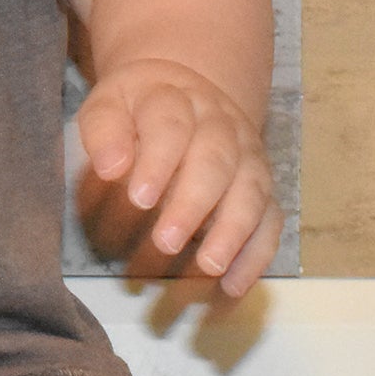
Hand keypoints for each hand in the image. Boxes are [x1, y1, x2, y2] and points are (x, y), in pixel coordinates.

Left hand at [75, 57, 280, 300]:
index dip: (157, 162)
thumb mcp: (108, 106)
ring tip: (208, 267)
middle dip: (193, 204)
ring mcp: (247, 155)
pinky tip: (232, 285)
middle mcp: (220, 124)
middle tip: (166, 242)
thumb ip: (104, 132)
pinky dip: (255, 255)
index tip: (138, 198)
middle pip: (216, 161)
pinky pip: (269, 221)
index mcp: (177, 99)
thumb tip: (110, 166)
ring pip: (250, 191)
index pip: (171, 126)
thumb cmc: (136, 109)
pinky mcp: (261, 186)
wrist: (184, 90)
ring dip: (232, 232)